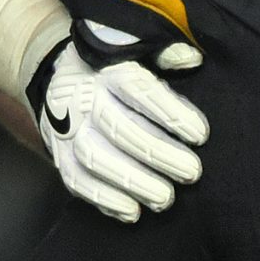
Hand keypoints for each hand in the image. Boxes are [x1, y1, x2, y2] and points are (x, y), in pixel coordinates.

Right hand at [29, 37, 206, 223]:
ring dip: (133, 182)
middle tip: (192, 172)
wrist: (58, 75)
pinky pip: (76, 181)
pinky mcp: (59, 154)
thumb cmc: (115, 66)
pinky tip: (132, 212)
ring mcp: (68, 128)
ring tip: (166, 198)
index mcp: (108, 69)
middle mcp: (84, 98)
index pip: (139, 90)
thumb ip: (165, 53)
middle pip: (120, 129)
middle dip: (158, 155)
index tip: (200, 135)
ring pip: (95, 159)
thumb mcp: (137, 48)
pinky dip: (104, 200)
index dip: (170, 113)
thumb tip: (193, 59)